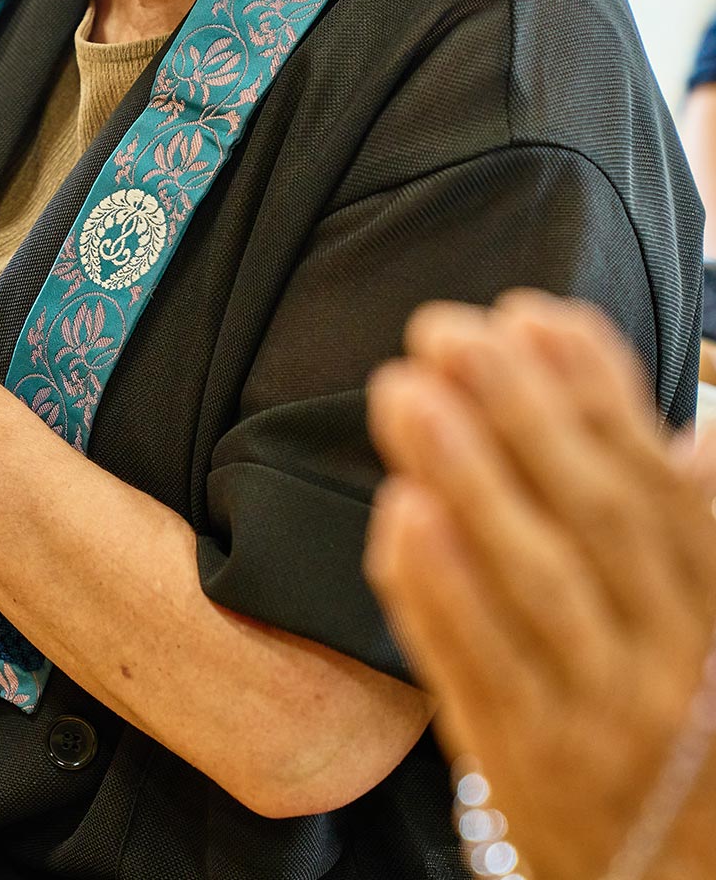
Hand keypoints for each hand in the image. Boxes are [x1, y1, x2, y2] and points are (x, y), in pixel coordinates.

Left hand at [365, 292, 715, 879]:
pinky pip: (477, 669)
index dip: (601, 394)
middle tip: (443, 330)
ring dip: (466, 479)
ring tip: (402, 392)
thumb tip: (699, 432)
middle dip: (516, 412)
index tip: (535, 315)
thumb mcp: (715, 630)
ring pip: (531, 582)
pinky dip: (437, 591)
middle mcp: (674, 664)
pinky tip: (398, 514)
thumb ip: (701, 540)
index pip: (662, 486)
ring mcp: (600, 718)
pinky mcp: (525, 767)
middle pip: (591, 517)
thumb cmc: (691, 736)